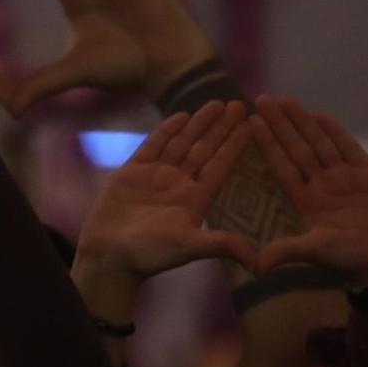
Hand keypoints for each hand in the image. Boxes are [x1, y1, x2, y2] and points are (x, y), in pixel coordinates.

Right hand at [76, 102, 259, 281]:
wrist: (108, 256)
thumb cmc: (149, 255)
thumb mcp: (189, 247)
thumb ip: (222, 244)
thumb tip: (259, 263)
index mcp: (196, 200)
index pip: (220, 166)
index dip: (235, 145)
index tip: (251, 124)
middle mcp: (179, 186)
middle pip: (205, 150)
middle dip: (222, 128)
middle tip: (239, 104)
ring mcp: (156, 178)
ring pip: (183, 144)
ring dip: (199, 124)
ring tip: (216, 103)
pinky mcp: (132, 173)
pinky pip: (153, 145)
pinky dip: (167, 130)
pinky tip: (181, 115)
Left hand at [251, 97, 367, 285]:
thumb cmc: (352, 260)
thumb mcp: (317, 251)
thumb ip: (287, 250)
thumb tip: (254, 265)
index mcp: (306, 201)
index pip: (282, 165)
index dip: (267, 144)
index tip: (252, 122)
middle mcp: (321, 186)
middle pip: (297, 148)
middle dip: (280, 124)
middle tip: (261, 99)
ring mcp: (344, 178)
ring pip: (320, 143)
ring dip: (303, 122)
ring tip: (285, 99)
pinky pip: (349, 148)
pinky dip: (335, 131)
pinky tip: (320, 115)